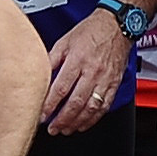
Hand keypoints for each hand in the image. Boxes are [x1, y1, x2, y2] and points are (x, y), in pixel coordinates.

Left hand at [42, 10, 137, 135]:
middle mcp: (92, 71)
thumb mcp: (65, 41)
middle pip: (76, 102)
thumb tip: (39, 76)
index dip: (50, 105)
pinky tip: (83, 124)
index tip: (42, 116)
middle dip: (62, 119)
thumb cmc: (90, 32)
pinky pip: (104, 106)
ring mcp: (105, 79)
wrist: (117, 26)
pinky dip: (93, 119)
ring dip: (77, 122)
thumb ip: (52, 60)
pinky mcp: (114, 84)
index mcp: (77, 59)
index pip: (61, 88)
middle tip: (52, 128)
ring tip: (66, 130)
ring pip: (91, 108)